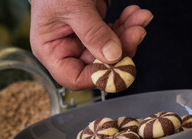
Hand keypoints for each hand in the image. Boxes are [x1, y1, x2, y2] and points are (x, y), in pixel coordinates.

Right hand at [30, 0, 152, 89]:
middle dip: (122, 49)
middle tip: (137, 32)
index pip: (74, 78)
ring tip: (140, 18)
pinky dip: (127, 25)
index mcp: (51, 50)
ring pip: (112, 50)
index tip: (119, 64)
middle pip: (99, 64)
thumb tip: (113, 56)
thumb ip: (92, 32)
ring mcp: (83, 39)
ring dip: (129, 35)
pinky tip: (135, 14)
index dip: (98, 76)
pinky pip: (114, 34)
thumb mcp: (73, 7)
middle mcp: (67, 48)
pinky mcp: (96, 28)